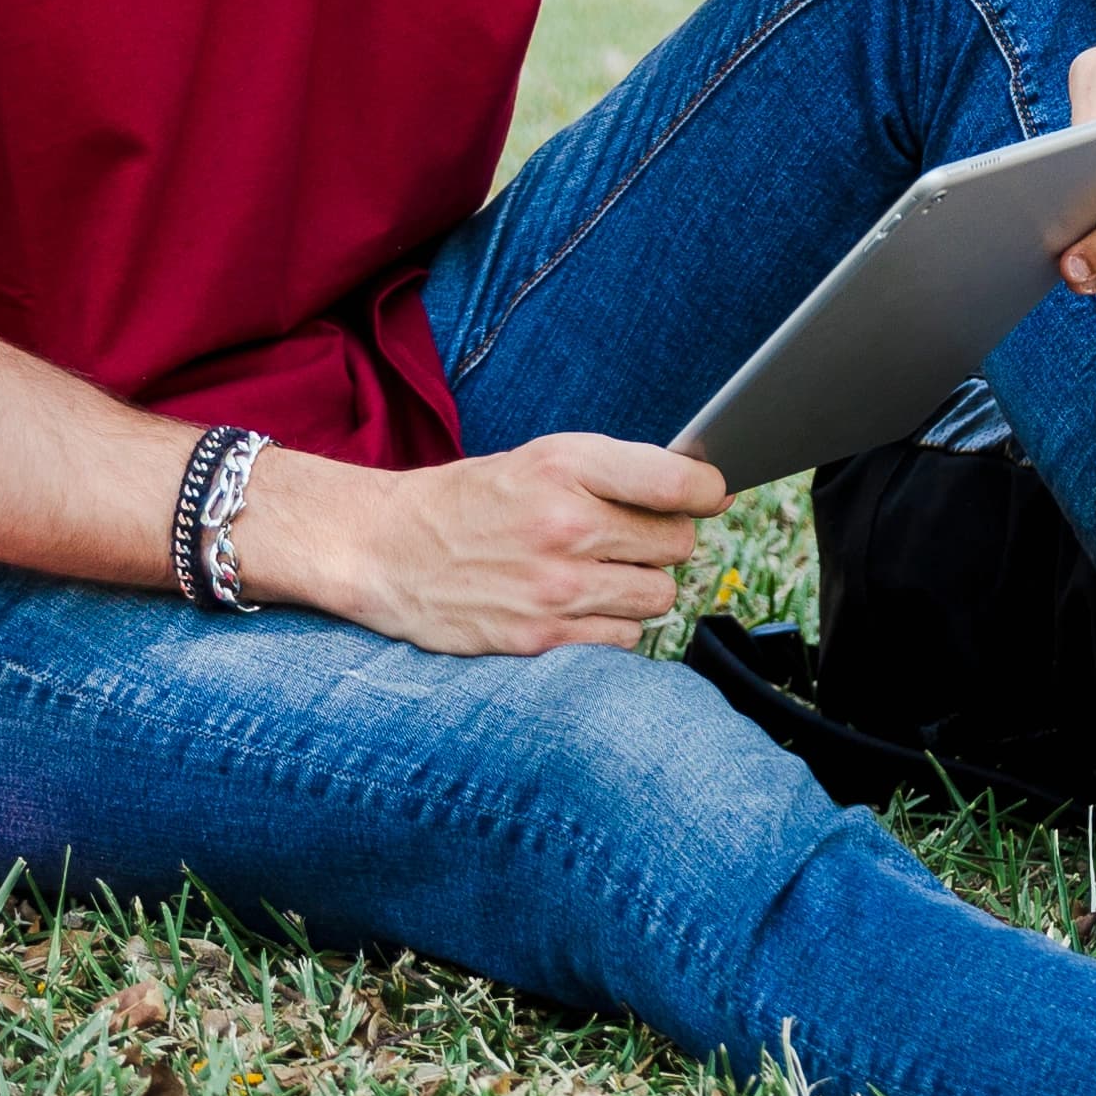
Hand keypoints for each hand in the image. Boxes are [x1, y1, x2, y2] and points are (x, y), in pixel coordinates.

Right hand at [289, 433, 724, 654]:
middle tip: (629, 536)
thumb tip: (709, 491)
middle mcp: (565, 524)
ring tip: (601, 571)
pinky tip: (581, 605)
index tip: (707, 494)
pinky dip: (614, 624)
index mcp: (566, 465)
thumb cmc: (473, 500)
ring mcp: (554, 586)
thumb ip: (620, 470)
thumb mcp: (541, 458)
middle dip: (664, 539)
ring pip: (659, 595)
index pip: (680, 482)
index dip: (707, 489)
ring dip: (642, 585)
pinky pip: (626, 638)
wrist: (386, 548)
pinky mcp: (541, 637)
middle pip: (678, 543)